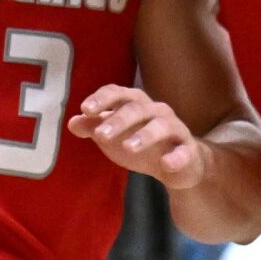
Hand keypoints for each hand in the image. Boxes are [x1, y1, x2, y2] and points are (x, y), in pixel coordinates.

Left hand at [69, 85, 204, 189]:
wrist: (176, 166)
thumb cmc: (139, 143)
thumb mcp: (113, 136)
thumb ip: (93, 127)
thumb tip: (72, 122)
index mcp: (136, 104)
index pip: (118, 93)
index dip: (102, 99)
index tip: (86, 109)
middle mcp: (157, 112)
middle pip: (137, 109)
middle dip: (118, 120)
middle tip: (100, 135)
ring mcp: (175, 130)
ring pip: (162, 126)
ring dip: (145, 135)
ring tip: (128, 147)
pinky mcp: (188, 152)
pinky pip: (184, 152)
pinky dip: (176, 157)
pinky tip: (166, 164)